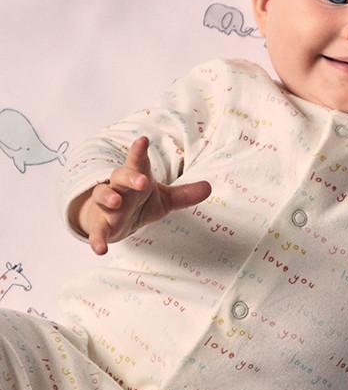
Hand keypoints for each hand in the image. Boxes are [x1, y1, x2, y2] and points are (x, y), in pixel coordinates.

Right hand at [72, 135, 212, 254]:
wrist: (110, 220)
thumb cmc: (136, 203)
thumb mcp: (163, 199)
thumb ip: (184, 194)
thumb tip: (209, 187)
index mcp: (136, 178)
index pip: (138, 162)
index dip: (139, 151)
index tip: (143, 140)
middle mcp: (119, 188)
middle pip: (120, 177)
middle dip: (130, 177)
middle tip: (142, 181)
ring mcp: (107, 206)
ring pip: (102, 196)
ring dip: (107, 197)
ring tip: (116, 202)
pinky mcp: (101, 225)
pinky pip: (97, 231)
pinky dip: (97, 238)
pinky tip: (100, 248)